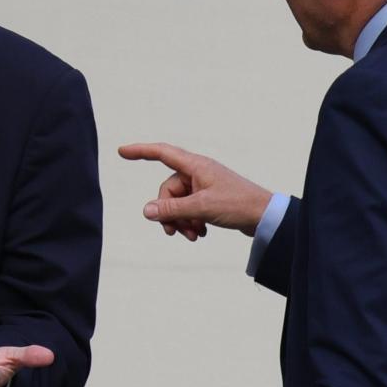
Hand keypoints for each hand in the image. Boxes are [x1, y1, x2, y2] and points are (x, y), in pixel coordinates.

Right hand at [117, 142, 272, 238]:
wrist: (265, 217)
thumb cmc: (238, 204)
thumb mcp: (201, 208)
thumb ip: (173, 210)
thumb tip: (146, 211)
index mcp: (195, 166)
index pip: (161, 153)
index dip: (140, 151)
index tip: (121, 151)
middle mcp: (197, 173)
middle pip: (167, 190)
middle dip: (169, 212)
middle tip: (175, 231)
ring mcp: (203, 186)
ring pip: (178, 203)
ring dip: (180, 220)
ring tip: (191, 235)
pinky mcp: (208, 199)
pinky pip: (188, 209)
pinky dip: (190, 222)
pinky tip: (199, 233)